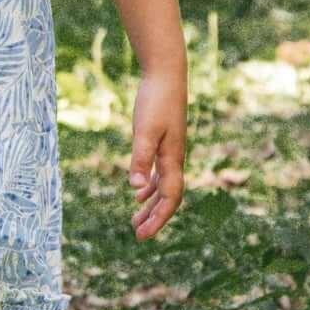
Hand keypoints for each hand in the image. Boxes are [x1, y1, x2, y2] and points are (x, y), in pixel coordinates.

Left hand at [128, 70, 186, 240]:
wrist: (165, 74)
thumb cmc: (155, 100)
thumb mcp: (144, 130)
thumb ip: (140, 158)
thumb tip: (134, 189)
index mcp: (172, 159)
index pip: (169, 198)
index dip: (158, 218)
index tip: (142, 236)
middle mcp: (174, 158)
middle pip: (168, 197)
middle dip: (154, 217)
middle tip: (137, 234)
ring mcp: (170, 150)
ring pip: (163, 186)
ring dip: (150, 204)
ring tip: (135, 219)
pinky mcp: (163, 140)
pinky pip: (159, 172)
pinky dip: (150, 184)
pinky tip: (138, 191)